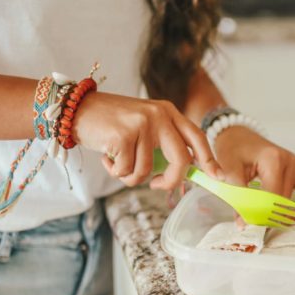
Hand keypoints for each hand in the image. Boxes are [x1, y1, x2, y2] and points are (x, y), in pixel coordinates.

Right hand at [73, 93, 222, 189]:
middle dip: (171, 180)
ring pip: (146, 171)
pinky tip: (106, 156)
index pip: (196, 136)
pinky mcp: (124, 136)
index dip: (209, 158)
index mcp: (168, 112)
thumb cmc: (110, 123)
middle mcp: (159, 115)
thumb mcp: (144, 125)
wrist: (76, 109)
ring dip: (129, 176)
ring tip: (116, 160)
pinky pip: (126, 171)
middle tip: (157, 185)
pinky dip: (114, 171)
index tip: (218, 176)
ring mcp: (142, 124)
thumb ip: (163, 143)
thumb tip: (185, 171)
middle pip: (181, 160)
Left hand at [213, 126, 294, 220]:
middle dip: (278, 216)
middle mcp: (291, 162)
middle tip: (263, 227)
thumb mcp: (229, 170)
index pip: (274, 197)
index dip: (264, 214)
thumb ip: (238, 197)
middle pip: (290, 199)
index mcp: (274, 160)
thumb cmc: (233, 149)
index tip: (252, 225)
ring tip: (282, 221)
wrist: (238, 134)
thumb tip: (245, 224)